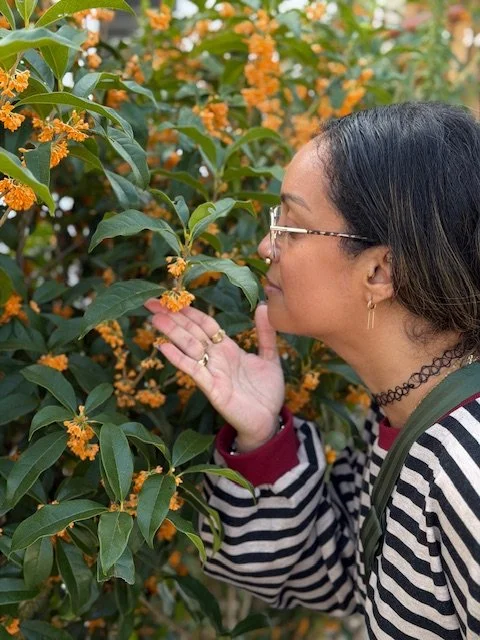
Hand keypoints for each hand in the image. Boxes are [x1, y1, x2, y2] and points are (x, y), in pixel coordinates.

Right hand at [143, 300, 284, 449]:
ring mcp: (212, 371)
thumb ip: (266, 334)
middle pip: (192, 332)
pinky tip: (163, 346)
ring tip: (155, 317)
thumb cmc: (267, 392)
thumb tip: (263, 307)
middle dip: (173, 317)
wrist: (268, 421)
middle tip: (152, 302)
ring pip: (189, 347)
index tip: (173, 297)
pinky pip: (193, 370)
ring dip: (172, 332)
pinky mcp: (212, 388)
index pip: (205, 324)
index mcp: (228, 348)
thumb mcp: (270, 358)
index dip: (190, 311)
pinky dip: (178, 358)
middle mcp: (216, 357)